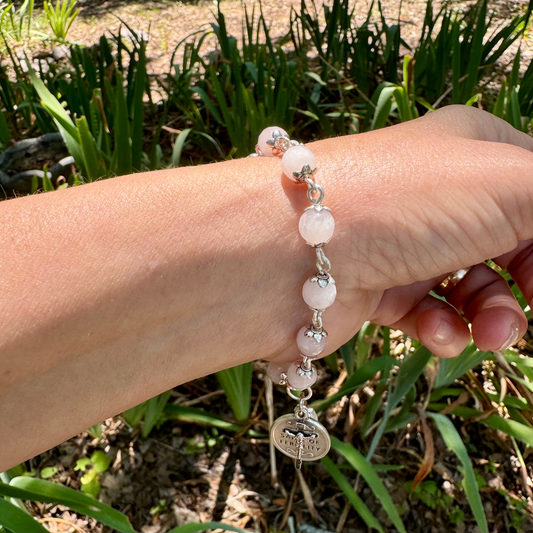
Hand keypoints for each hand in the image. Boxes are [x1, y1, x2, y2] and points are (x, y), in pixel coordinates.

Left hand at [286, 105, 532, 358]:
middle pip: (510, 242)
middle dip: (529, 284)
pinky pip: (427, 314)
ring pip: (471, 287)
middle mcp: (433, 193)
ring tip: (489, 336)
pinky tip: (434, 336)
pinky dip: (440, 330)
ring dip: (492, 317)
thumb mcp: (509, 183)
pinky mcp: (375, 288)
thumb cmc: (402, 202)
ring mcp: (403, 242)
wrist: (287, 250)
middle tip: (527, 309)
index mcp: (469, 149)